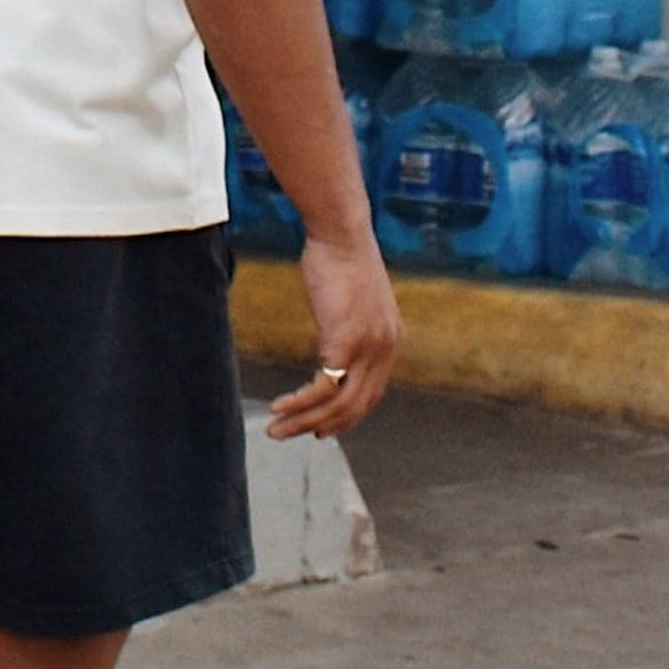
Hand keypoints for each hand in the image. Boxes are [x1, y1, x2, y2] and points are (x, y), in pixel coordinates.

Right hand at [265, 226, 400, 437]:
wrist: (341, 232)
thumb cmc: (340, 256)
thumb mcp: (354, 296)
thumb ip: (351, 322)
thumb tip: (336, 334)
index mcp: (391, 340)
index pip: (372, 393)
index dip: (348, 416)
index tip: (323, 427)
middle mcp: (385, 349)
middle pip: (357, 407)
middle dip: (325, 427)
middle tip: (298, 435)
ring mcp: (367, 347)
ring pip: (338, 404)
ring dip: (304, 422)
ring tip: (277, 430)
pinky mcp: (343, 340)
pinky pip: (322, 386)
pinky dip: (299, 403)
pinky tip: (279, 407)